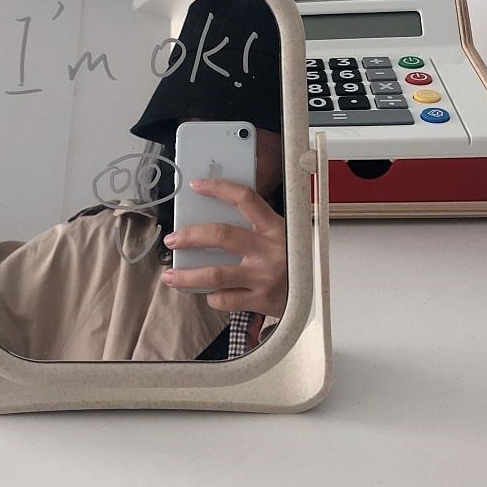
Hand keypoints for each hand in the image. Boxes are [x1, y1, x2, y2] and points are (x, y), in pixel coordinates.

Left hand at [160, 178, 286, 318]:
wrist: (316, 295)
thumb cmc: (292, 260)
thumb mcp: (281, 235)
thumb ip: (255, 226)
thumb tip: (211, 217)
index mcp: (275, 227)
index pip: (245, 198)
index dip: (219, 188)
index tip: (196, 185)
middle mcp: (269, 250)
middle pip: (222, 235)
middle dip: (191, 236)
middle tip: (172, 239)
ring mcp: (264, 277)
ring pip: (216, 273)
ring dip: (187, 275)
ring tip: (170, 275)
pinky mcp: (260, 301)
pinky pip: (225, 298)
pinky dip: (211, 296)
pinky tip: (208, 293)